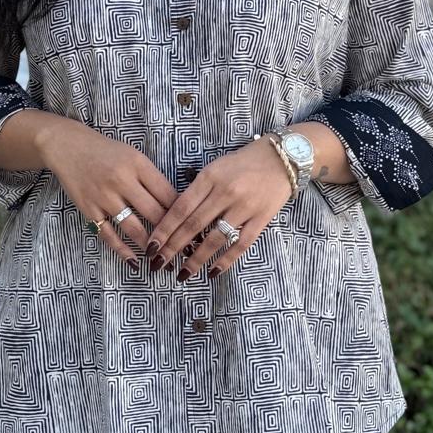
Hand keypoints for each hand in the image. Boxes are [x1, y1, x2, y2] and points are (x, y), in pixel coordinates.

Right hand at [37, 118, 177, 267]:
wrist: (68, 146)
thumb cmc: (106, 151)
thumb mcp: (134, 155)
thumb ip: (151, 177)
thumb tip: (175, 204)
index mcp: (138, 164)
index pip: (168, 194)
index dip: (183, 213)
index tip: (193, 227)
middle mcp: (122, 181)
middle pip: (154, 213)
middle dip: (172, 234)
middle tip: (185, 249)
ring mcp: (104, 197)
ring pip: (134, 228)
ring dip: (150, 246)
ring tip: (163, 259)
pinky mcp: (89, 209)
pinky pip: (109, 235)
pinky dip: (123, 251)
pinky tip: (135, 262)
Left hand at [146, 136, 293, 277]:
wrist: (282, 158)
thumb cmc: (243, 162)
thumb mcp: (215, 167)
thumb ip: (198, 189)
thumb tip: (176, 217)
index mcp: (209, 177)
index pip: (180, 207)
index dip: (164, 229)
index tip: (151, 245)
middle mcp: (225, 192)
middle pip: (193, 225)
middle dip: (173, 248)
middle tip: (158, 264)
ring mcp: (244, 207)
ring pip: (214, 238)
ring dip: (196, 259)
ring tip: (183, 274)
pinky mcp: (261, 219)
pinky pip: (240, 244)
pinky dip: (225, 260)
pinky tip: (213, 272)